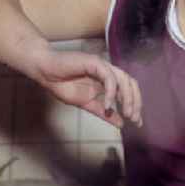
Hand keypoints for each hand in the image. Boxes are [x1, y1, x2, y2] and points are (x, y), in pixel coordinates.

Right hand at [28, 46, 142, 128]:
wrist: (47, 72)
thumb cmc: (64, 84)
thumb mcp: (87, 104)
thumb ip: (103, 112)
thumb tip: (121, 123)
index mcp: (108, 80)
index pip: (129, 89)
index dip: (136, 104)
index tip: (137, 122)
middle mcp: (108, 71)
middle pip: (131, 83)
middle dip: (135, 101)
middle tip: (134, 119)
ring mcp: (102, 65)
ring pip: (123, 79)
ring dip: (127, 97)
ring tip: (126, 113)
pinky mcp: (94, 62)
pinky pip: (108, 77)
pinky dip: (111, 92)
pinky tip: (108, 106)